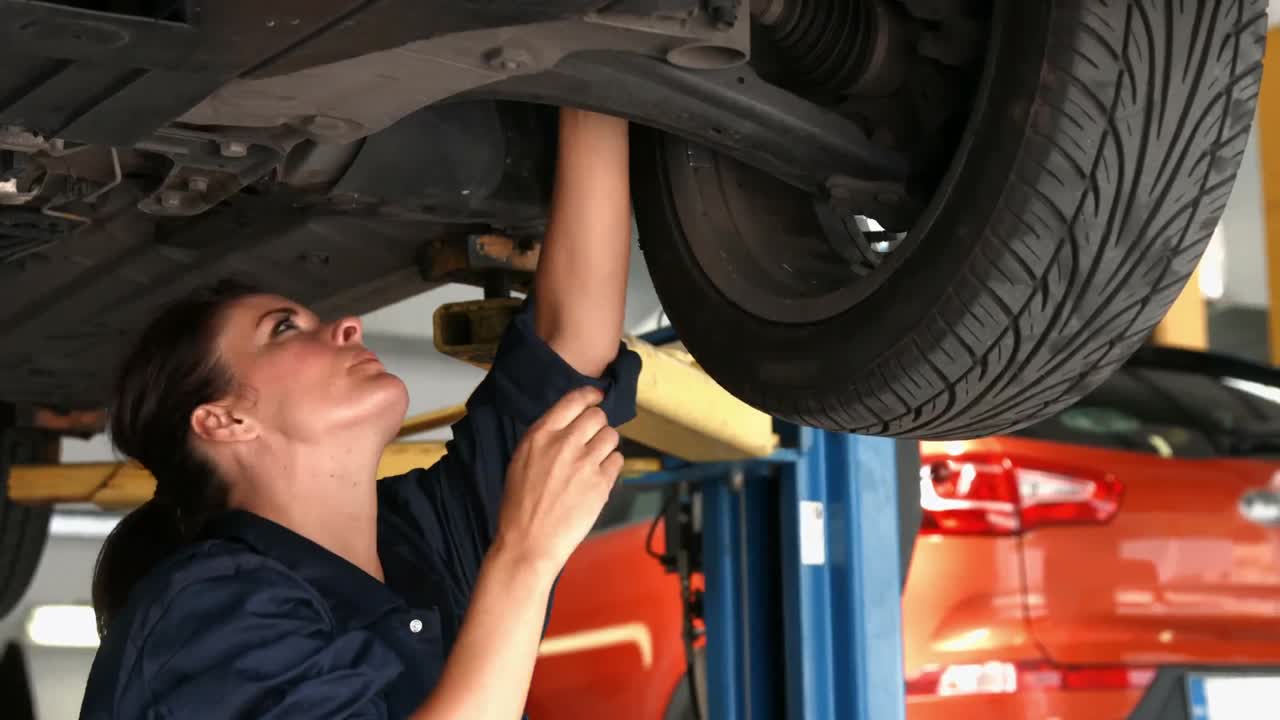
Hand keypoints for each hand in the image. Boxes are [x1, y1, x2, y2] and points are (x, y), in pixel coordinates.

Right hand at [495, 386, 623, 572]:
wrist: (528, 542)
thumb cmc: (520, 506)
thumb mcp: (521, 460)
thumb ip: (545, 439)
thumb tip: (570, 425)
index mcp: (540, 435)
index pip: (574, 400)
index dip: (591, 396)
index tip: (597, 397)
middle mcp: (565, 443)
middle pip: (597, 416)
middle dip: (598, 425)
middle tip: (592, 439)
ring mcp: (585, 462)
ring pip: (612, 436)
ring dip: (606, 445)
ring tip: (594, 462)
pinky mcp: (602, 483)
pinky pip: (618, 460)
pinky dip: (611, 466)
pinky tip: (597, 478)